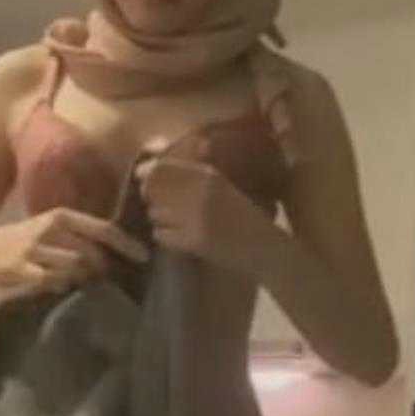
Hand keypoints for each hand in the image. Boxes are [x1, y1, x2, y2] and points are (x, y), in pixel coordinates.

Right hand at [0, 207, 148, 294]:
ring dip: (79, 278)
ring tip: (73, 279)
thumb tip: (120, 252)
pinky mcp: (21, 268)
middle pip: (91, 252)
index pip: (104, 229)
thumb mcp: (55, 230)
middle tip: (105, 277)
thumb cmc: (29, 240)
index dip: (126, 244)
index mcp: (62, 216)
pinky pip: (52, 281)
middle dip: (103, 268)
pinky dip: (58, 285)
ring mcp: (34, 248)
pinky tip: (55, 284)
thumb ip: (83, 237)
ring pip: (74, 268)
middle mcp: (50, 228)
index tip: (145, 257)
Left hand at [134, 149, 261, 269]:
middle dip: (154, 200)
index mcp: (209, 175)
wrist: (265, 248)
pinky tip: (181, 239)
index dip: (150, 176)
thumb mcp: (222, 187)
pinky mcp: (194, 241)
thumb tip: (148, 167)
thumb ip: (192, 175)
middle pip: (154, 190)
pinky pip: (160, 235)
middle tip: (165, 210)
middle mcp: (201, 191)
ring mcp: (197, 216)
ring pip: (154, 213)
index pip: (163, 167)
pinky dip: (165, 238)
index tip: (151, 185)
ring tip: (178, 226)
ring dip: (160, 220)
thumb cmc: (243, 218)